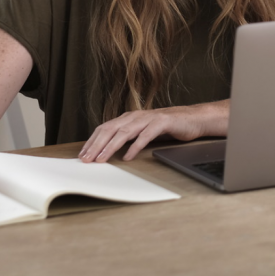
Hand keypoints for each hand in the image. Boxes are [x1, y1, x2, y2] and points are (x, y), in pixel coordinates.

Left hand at [79, 100, 228, 162]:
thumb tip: (108, 151)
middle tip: (86, 160)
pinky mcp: (161, 123)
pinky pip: (145, 135)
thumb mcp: (142, 131)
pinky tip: (128, 156)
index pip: (104, 128)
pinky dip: (135, 146)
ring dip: (111, 147)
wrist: (192, 118)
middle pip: (110, 129)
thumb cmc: (167, 127)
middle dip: (96, 145)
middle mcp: (135, 116)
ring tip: (102, 159)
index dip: (92, 142)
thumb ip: (127, 138)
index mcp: (128, 118)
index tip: (82, 156)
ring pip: (124, 132)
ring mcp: (148, 118)